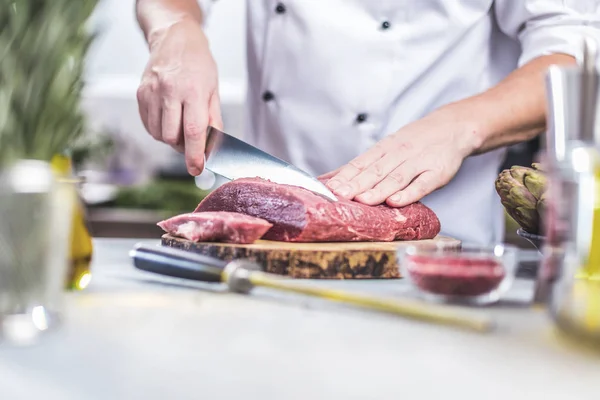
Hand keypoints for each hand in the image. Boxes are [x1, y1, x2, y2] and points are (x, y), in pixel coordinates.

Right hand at [137, 19, 221, 175]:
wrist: (174, 37)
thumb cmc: (198, 63)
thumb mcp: (214, 89)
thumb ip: (213, 120)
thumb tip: (213, 147)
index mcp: (193, 91)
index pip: (193, 131)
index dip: (195, 154)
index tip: (197, 168)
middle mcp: (169, 91)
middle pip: (171, 136)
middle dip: (182, 146)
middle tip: (191, 142)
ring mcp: (152, 92)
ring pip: (157, 133)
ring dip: (170, 138)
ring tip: (179, 125)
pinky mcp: (141, 93)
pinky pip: (148, 124)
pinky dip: (158, 129)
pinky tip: (167, 118)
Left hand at [320, 106, 477, 206]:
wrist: (453, 127)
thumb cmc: (414, 142)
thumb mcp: (386, 147)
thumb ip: (361, 165)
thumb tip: (329, 178)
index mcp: (384, 148)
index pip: (361, 163)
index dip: (345, 176)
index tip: (329, 187)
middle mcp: (399, 153)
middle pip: (375, 171)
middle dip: (356, 184)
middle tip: (339, 195)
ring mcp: (419, 162)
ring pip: (396, 178)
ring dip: (378, 190)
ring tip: (362, 200)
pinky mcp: (437, 173)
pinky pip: (422, 184)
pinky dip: (408, 193)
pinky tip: (395, 202)